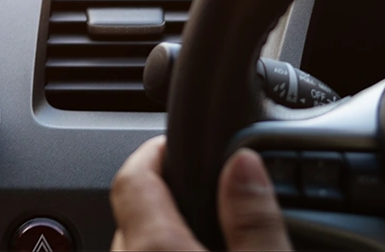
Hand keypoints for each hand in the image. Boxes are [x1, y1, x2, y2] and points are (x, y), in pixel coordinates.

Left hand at [110, 135, 289, 250]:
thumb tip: (244, 164)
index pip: (133, 177)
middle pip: (131, 213)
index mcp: (154, 249)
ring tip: (208, 233)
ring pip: (135, 248)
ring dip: (163, 235)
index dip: (155, 151)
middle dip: (165, 196)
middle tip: (203, 190)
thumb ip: (253, 219)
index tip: (178, 143)